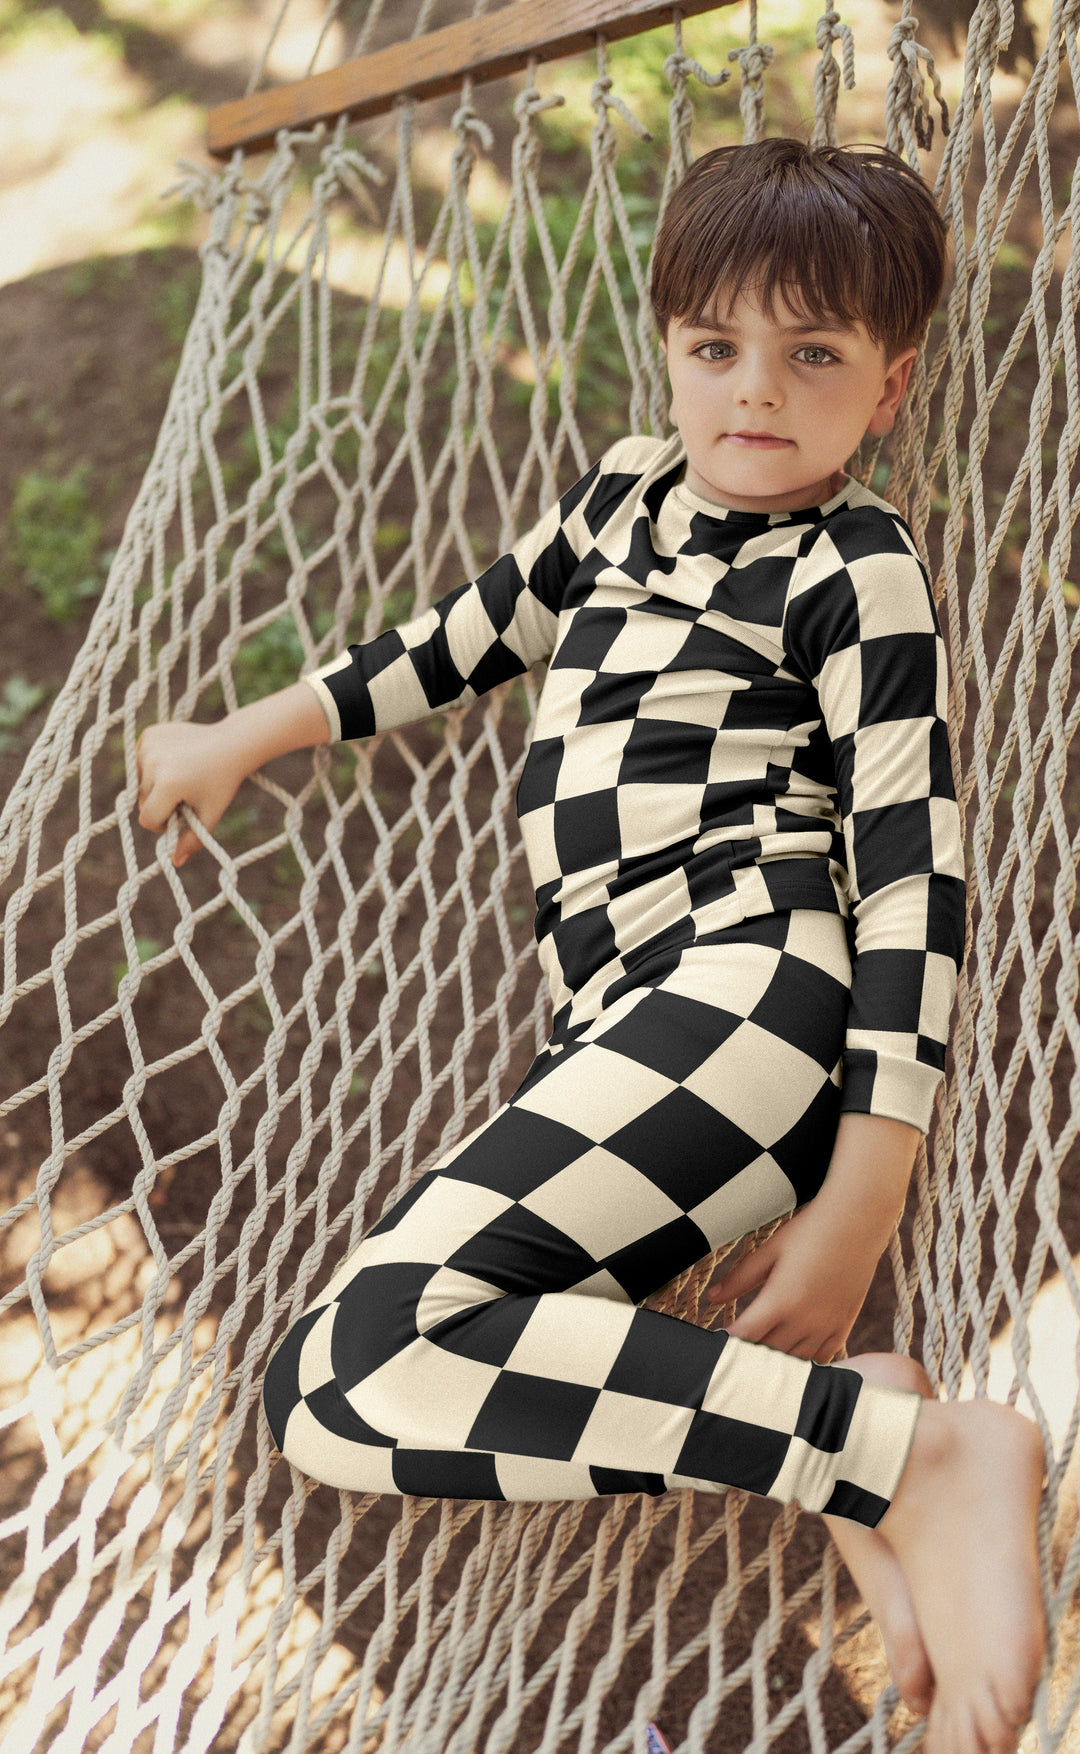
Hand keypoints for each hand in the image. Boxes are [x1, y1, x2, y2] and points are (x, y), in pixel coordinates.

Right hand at [137, 720, 244, 865]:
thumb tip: (174, 862)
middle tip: (185, 794)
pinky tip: (175, 760)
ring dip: (155, 785)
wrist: (231, 743)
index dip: (163, 823)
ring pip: (140, 781)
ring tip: (182, 776)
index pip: (148, 819)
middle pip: (143, 801)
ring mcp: (148, 746)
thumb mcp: (210, 814)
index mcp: (168, 784)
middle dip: (161, 803)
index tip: (180, 816)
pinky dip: (153, 765)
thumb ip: (193, 841)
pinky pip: (141, 760)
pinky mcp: (148, 734)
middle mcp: (153, 763)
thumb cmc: (223, 782)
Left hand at [705, 1111, 919, 1361]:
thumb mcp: (769, 1250)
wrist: (857, 1222)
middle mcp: (804, 1321)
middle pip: (766, 1353)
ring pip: (793, 1361)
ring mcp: (826, 1327)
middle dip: (747, 1353)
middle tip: (733, 1350)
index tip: (716, 1342)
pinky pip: (821, 1358)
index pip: (745, 1336)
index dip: (727, 1343)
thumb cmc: (810, 1231)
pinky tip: (791, 1356)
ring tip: (759, 1354)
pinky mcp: (843, 1326)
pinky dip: (803, 1362)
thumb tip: (712, 1298)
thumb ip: (740, 1278)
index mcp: (780, 1301)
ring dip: (774, 1360)